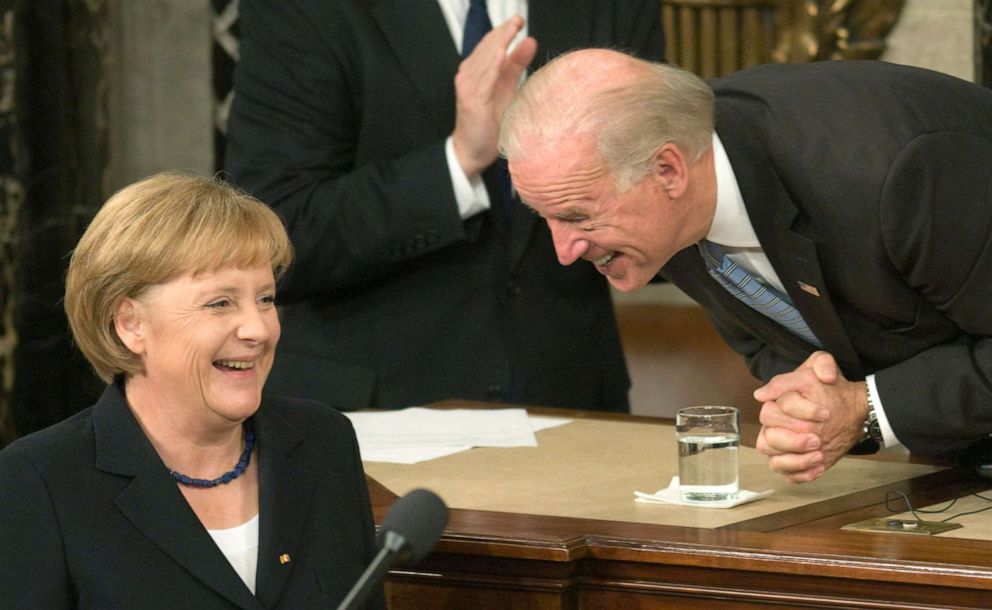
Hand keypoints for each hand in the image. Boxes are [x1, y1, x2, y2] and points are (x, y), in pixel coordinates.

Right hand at [452, 15, 536, 176]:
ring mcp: (468, 87)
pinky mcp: (472, 100)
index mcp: (476, 70)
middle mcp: (468, 75)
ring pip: (485, 58)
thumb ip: (516, 66)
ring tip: (512, 27)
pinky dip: (492, 65)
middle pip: (487, 46)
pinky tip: (501, 53)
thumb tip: (531, 40)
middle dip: (503, 31)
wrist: (472, 151)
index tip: (519, 19)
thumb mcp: (506, 89)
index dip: (504, 30)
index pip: (490, 43)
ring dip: (499, 41)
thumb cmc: (489, 122)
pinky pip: (484, 79)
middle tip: (519, 18)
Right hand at [754, 351, 867, 482]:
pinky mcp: (793, 462)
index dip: (800, 413)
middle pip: (769, 438)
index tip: (824, 414)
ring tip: (819, 455)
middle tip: (817, 439)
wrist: (848, 410)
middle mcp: (773, 426)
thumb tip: (816, 377)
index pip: (772, 411)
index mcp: (774, 404)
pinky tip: (820, 467)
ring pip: (774, 460)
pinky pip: (788, 475)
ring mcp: (781, 446)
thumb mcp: (825, 367)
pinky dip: (803, 474)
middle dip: (794, 440)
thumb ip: (820, 363)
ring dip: (796, 460)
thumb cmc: (831, 390)